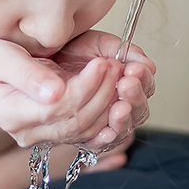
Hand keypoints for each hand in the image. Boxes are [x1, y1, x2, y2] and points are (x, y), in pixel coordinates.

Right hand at [0, 38, 126, 148]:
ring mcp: (41, 137)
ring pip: (85, 130)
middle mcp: (27, 133)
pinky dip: (106, 116)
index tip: (101, 63)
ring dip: (108, 104)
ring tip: (119, 75)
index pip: (57, 108)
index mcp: (12, 114)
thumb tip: (55, 92)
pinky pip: (86, 132)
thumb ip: (26, 73)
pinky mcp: (54, 134)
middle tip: (115, 66)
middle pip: (75, 121)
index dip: (84, 87)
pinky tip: (117, 97)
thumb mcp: (0, 57)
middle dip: (101, 93)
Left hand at [53, 30, 155, 151]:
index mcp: (125, 82)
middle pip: (138, 112)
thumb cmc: (69, 51)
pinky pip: (99, 143)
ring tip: (120, 104)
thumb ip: (125, 52)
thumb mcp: (99, 45)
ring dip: (123, 117)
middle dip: (135, 98)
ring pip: (121, 129)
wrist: (40, 58)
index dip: (144, 81)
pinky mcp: (83, 135)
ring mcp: (101, 121)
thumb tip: (149, 65)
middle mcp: (117, 105)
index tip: (135, 70)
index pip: (145, 88)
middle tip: (128, 84)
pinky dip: (105, 138)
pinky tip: (108, 131)